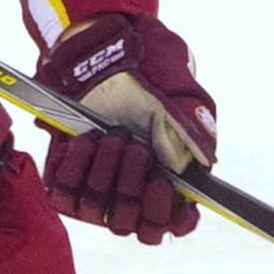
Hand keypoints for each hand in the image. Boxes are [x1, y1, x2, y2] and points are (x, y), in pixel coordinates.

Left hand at [38, 13, 215, 243]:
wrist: (100, 48)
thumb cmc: (146, 68)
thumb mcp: (178, 90)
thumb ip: (194, 125)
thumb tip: (207, 161)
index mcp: (171, 177)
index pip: (175, 224)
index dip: (170, 218)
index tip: (165, 187)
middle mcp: (134, 188)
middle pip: (135, 225)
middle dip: (133, 186)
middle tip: (134, 146)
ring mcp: (100, 186)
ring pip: (100, 213)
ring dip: (104, 176)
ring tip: (108, 137)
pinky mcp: (67, 177)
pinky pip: (66, 198)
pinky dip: (75, 170)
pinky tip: (84, 141)